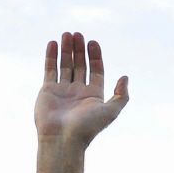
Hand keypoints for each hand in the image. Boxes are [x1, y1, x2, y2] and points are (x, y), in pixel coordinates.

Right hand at [36, 31, 128, 146]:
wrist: (63, 139)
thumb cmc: (88, 127)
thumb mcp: (111, 111)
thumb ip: (121, 95)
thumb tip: (125, 77)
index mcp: (94, 95)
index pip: (96, 70)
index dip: (95, 56)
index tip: (93, 42)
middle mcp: (79, 91)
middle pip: (80, 65)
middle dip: (80, 49)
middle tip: (78, 34)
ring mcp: (63, 90)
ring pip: (65, 65)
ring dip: (66, 49)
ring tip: (67, 34)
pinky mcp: (48, 90)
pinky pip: (50, 70)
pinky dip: (51, 56)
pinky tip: (52, 43)